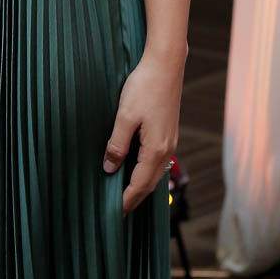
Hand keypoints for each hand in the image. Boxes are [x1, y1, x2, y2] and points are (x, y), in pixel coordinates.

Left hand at [102, 49, 184, 214]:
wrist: (165, 65)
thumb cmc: (144, 87)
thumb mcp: (125, 116)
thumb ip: (117, 144)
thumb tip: (109, 168)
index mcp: (156, 149)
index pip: (140, 184)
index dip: (127, 199)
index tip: (114, 213)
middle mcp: (167, 149)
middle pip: (149, 183)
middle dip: (134, 198)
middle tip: (118, 210)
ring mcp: (170, 141)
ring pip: (154, 172)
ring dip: (140, 184)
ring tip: (124, 193)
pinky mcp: (168, 132)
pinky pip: (157, 160)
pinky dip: (146, 171)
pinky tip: (135, 168)